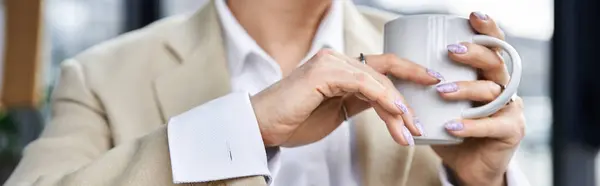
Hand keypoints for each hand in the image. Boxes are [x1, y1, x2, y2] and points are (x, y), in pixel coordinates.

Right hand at [251, 49, 439, 146]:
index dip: (409, 73)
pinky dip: (382, 97)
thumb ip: (360, 101)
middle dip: (407, 99)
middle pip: (384, 73)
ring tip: (408, 131)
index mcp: (340, 67)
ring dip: (397, 108)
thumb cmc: (294, 121)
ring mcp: (329, 62)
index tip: (432, 84)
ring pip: (377, 81)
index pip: (381, 67)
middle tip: (419, 125)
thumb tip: (389, 104)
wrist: (262, 127)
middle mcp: (336, 59)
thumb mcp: (337, 111)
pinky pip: (362, 82)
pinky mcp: (323, 72)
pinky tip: (395, 112)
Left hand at [431, 12, 525, 185]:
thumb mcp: (440, 103)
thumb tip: (396, 61)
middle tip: (451, 50)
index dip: (486, 30)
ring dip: (466, 89)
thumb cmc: (452, 127)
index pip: (492, 47)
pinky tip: (452, 126)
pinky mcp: (512, 131)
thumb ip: (428, 84)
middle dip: (474, 53)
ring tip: (442, 92)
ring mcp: (511, 108)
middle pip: (495, 62)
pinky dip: (471, 125)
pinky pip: (493, 125)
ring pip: (491, 91)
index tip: (472, 17)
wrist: (469, 166)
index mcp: (488, 75)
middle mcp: (503, 87)